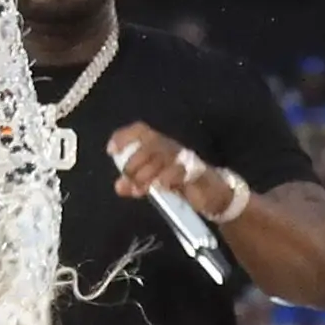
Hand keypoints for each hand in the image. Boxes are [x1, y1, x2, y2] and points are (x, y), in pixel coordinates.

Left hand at [106, 121, 238, 216]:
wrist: (213, 194)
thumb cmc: (182, 184)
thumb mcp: (155, 184)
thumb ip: (136, 184)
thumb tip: (119, 186)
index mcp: (160, 146)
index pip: (141, 130)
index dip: (124, 136)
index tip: (111, 151)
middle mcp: (171, 147)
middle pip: (150, 144)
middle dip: (134, 162)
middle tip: (128, 179)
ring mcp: (185, 158)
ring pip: (163, 157)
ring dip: (147, 173)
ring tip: (140, 188)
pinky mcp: (197, 171)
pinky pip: (180, 171)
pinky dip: (167, 179)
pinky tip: (160, 187)